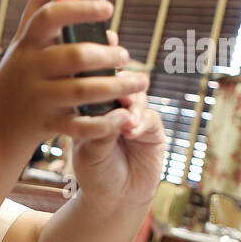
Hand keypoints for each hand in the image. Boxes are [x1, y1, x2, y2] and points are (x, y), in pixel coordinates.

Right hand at [0, 0, 146, 153]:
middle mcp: (30, 70)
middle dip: (108, 54)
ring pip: (83, 90)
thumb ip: (36, 14)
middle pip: (74, 55)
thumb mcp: (19, 48)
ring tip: (140, 82)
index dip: (80, 9)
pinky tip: (122, 115)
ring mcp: (39, 100)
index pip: (49, 17)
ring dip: (117, 85)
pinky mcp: (47, 126)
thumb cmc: (14, 82)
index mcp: (26, 46)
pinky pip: (81, 126)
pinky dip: (105, 123)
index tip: (109, 7)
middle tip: (125, 56)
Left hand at [70, 31, 167, 206]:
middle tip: (117, 80)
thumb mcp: (89, 151)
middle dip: (119, 77)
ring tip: (125, 118)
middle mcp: (111, 107)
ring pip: (135, 95)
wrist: (116, 198)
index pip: (91, 80)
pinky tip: (132, 129)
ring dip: (131, 102)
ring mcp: (132, 115)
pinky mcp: (151, 128)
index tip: (99, 43)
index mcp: (89, 108)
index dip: (95, 62)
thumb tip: (119, 110)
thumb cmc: (95, 172)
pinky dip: (140, 121)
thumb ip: (101, 129)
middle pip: (118, 81)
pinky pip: (148, 116)